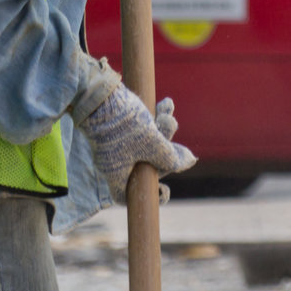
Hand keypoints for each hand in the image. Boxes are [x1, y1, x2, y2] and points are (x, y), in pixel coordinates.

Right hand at [78, 82, 195, 203]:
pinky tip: (166, 104)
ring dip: (162, 126)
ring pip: (145, 141)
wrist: (100, 95)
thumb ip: (171, 157)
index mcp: (117, 173)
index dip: (146, 195)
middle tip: (170, 126)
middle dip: (164, 146)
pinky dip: (153, 117)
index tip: (164, 187)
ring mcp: (114, 142)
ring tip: (167, 111)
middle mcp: (114, 160)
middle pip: (146, 163)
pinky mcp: (116, 125)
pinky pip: (140, 127)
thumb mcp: (153, 144)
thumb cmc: (125, 126)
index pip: (127, 196)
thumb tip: (189, 162)